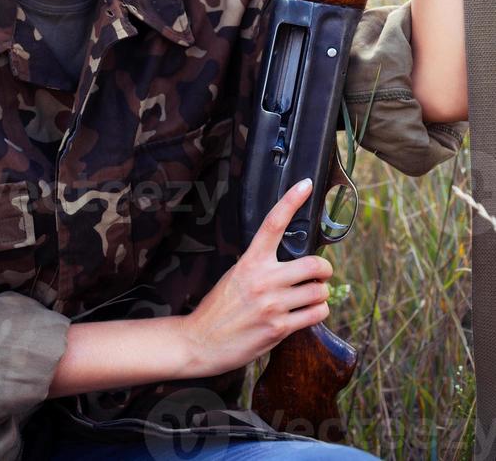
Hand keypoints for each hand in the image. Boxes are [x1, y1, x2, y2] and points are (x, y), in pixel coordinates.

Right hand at [175, 179, 332, 377]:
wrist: (201, 340)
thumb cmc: (219, 307)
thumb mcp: (235, 275)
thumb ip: (260, 265)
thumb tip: (287, 259)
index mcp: (250, 261)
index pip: (273, 223)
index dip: (291, 201)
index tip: (305, 185)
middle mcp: (263, 279)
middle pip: (314, 264)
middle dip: (324, 269)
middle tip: (321, 272)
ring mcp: (272, 304)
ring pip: (319, 292)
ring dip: (321, 294)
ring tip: (312, 296)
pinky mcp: (279, 328)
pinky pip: (316, 314)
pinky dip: (318, 312)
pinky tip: (308, 312)